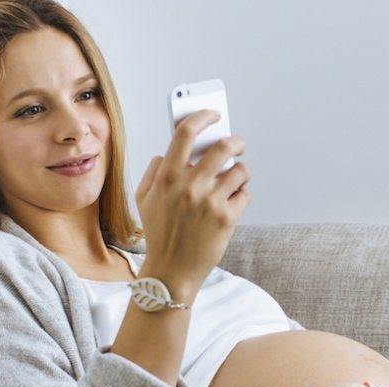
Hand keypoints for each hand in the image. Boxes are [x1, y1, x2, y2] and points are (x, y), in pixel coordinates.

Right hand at [134, 109, 250, 299]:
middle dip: (236, 141)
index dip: (202, 117)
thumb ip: (154, 171)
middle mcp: (190, 185)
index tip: (213, 114)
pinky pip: (245, 195)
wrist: (171, 270)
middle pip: (223, 146)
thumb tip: (168, 153)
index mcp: (167, 176)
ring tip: (236, 179)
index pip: (186, 133)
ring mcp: (210, 202)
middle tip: (238, 144)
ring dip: (241, 172)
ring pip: (240, 171)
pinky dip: (242, 196)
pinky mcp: (226, 218)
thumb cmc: (159, 234)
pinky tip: (233, 203)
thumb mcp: (144, 199)